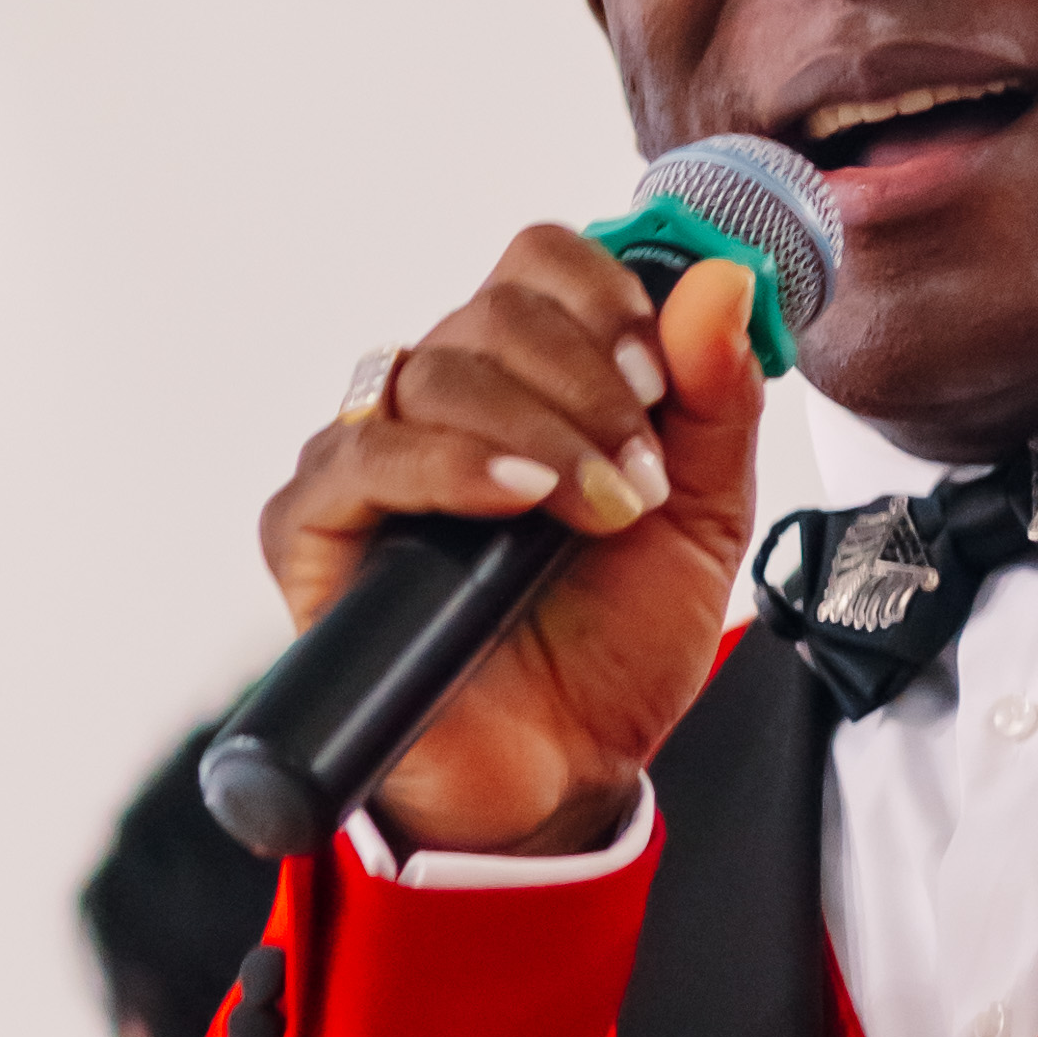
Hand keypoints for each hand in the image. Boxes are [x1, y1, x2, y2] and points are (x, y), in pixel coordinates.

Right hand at [262, 232, 766, 855]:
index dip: (604, 297)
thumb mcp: (703, 517)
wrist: (566, 773)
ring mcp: (368, 461)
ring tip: (599, 513)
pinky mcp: (312, 532)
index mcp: (525, 378)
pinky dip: (448, 465)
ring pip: (435, 373)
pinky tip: (517, 500)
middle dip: (589, 383)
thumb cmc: (614, 645)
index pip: (538, 263)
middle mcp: (439, 403)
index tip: (661, 379)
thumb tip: (725, 281)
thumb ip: (717, 400)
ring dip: (541, 431)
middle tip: (638, 477)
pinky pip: (357, 457)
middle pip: (492, 309)